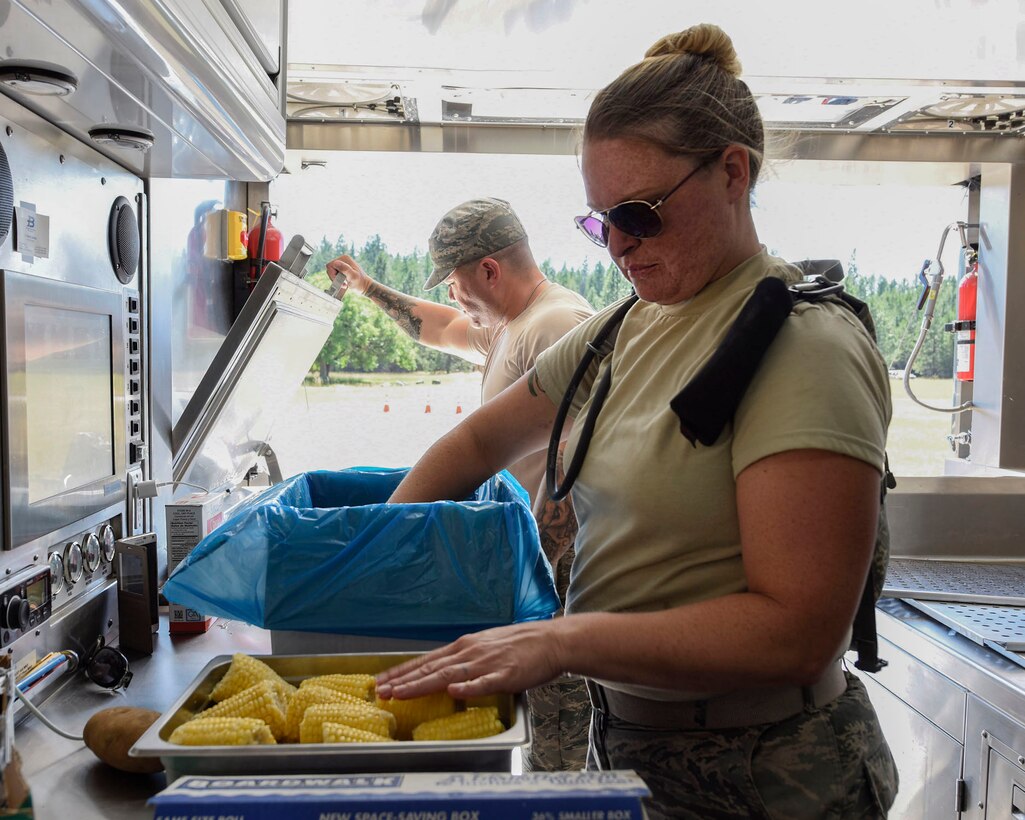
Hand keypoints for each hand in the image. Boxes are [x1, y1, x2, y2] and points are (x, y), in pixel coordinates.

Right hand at [326, 254, 372, 295]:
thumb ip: (345, 269)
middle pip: (330, 269)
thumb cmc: (360, 282)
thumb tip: (336, 263)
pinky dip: (338, 280)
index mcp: (344, 258)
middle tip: (343, 283)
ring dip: (336, 280)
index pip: (330, 265)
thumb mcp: (353, 276)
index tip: (340, 281)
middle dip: (334, 278)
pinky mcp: (342, 269)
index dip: (332, 274)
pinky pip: (334, 275)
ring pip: (331, 272)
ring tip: (345, 284)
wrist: (365, 286)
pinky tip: (344, 283)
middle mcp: (343, 259)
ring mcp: (342, 264)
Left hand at [375, 621, 564, 699]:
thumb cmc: (519, 646)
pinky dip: (468, 687)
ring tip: (401, 693)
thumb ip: (464, 660)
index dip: (402, 672)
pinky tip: (454, 691)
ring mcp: (487, 663)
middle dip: (403, 681)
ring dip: (422, 685)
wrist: (551, 641)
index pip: (426, 661)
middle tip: (380, 692)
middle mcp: (470, 652)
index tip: (380, 681)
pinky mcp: (507, 674)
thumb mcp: (484, 647)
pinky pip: (485, 682)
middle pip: (431, 668)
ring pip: (449, 675)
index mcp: (464, 647)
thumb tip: (443, 674)